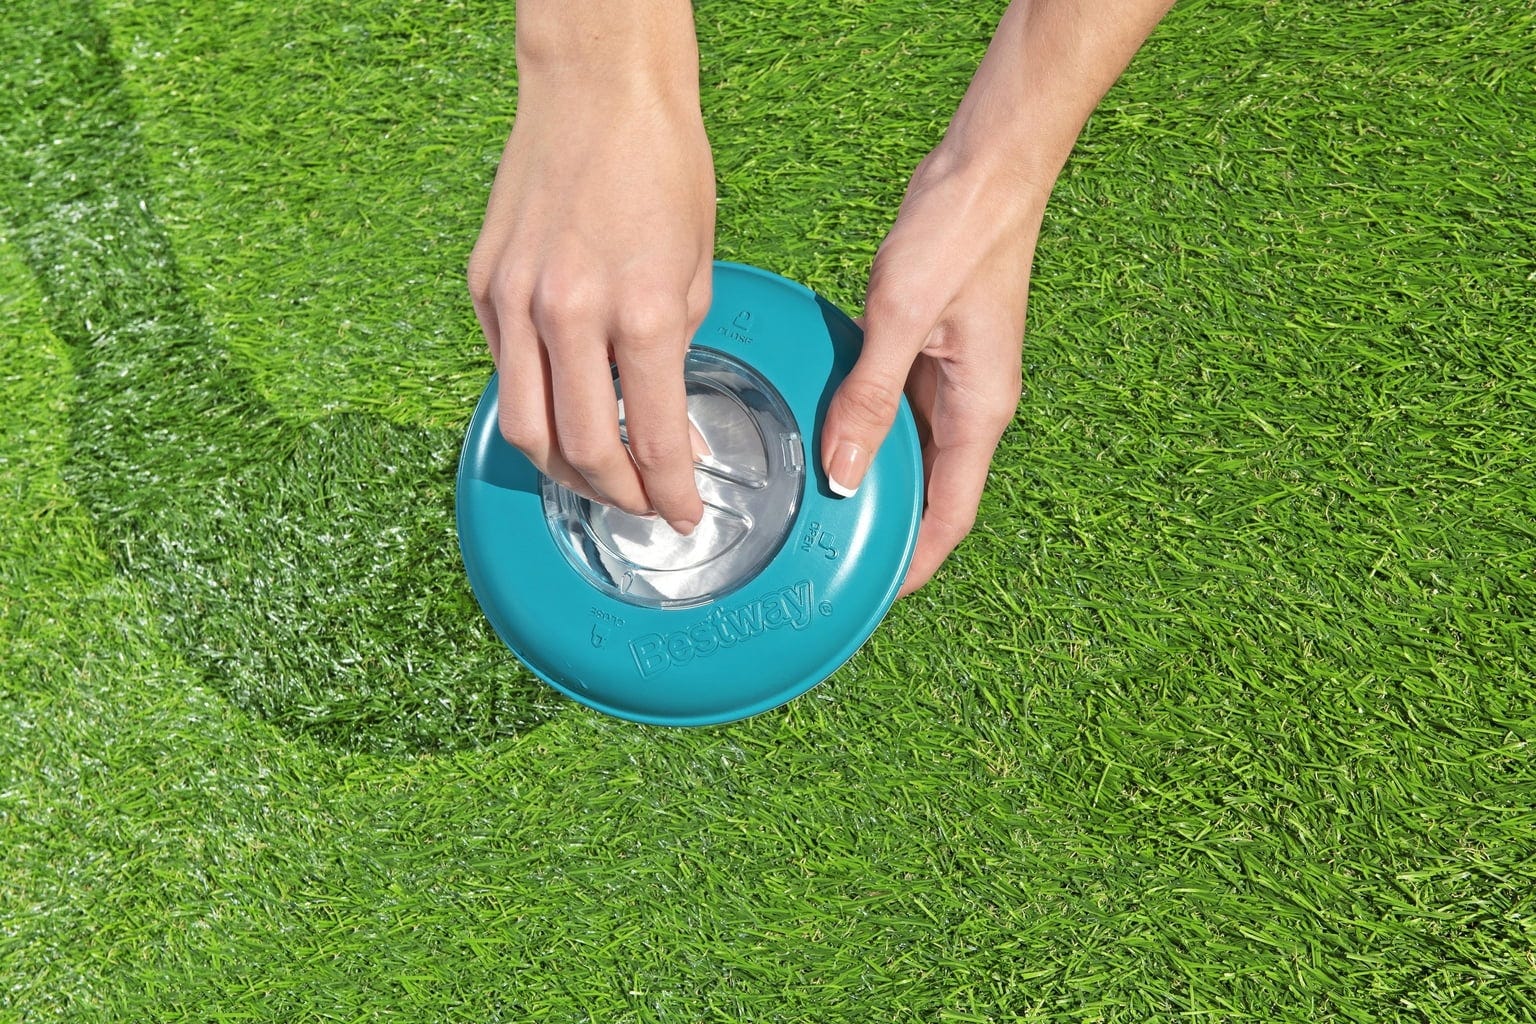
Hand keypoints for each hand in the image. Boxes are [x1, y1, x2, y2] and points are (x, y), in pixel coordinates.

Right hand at [467, 21, 713, 533]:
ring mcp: (517, 301)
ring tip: (596, 479)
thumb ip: (675, 346)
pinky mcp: (485, 285)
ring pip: (526, 428)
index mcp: (641, 313)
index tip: (682, 513)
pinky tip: (562, 412)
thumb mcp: (698, 266)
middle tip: (643, 505)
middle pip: (581, 453)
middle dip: (618, 497)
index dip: (670, 493)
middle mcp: (570, 315)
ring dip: (564, 472)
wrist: (599, 89)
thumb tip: (661, 407)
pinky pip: (505, 373)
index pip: (652, 440)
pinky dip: (534, 408)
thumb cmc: (661, 163)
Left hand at [821, 148, 1042, 595]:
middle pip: (932, 491)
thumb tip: (846, 473)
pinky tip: (830, 435)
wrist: (990, 166)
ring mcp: (956, 379)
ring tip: (820, 510)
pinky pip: (901, 411)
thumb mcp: (903, 316)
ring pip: (914, 453)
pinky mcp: (935, 351)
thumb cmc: (962, 231)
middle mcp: (974, 405)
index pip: (951, 515)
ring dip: (876, 481)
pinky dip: (870, 432)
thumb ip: (871, 398)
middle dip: (888, 529)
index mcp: (981, 410)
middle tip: (827, 559)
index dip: (916, 564)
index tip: (874, 597)